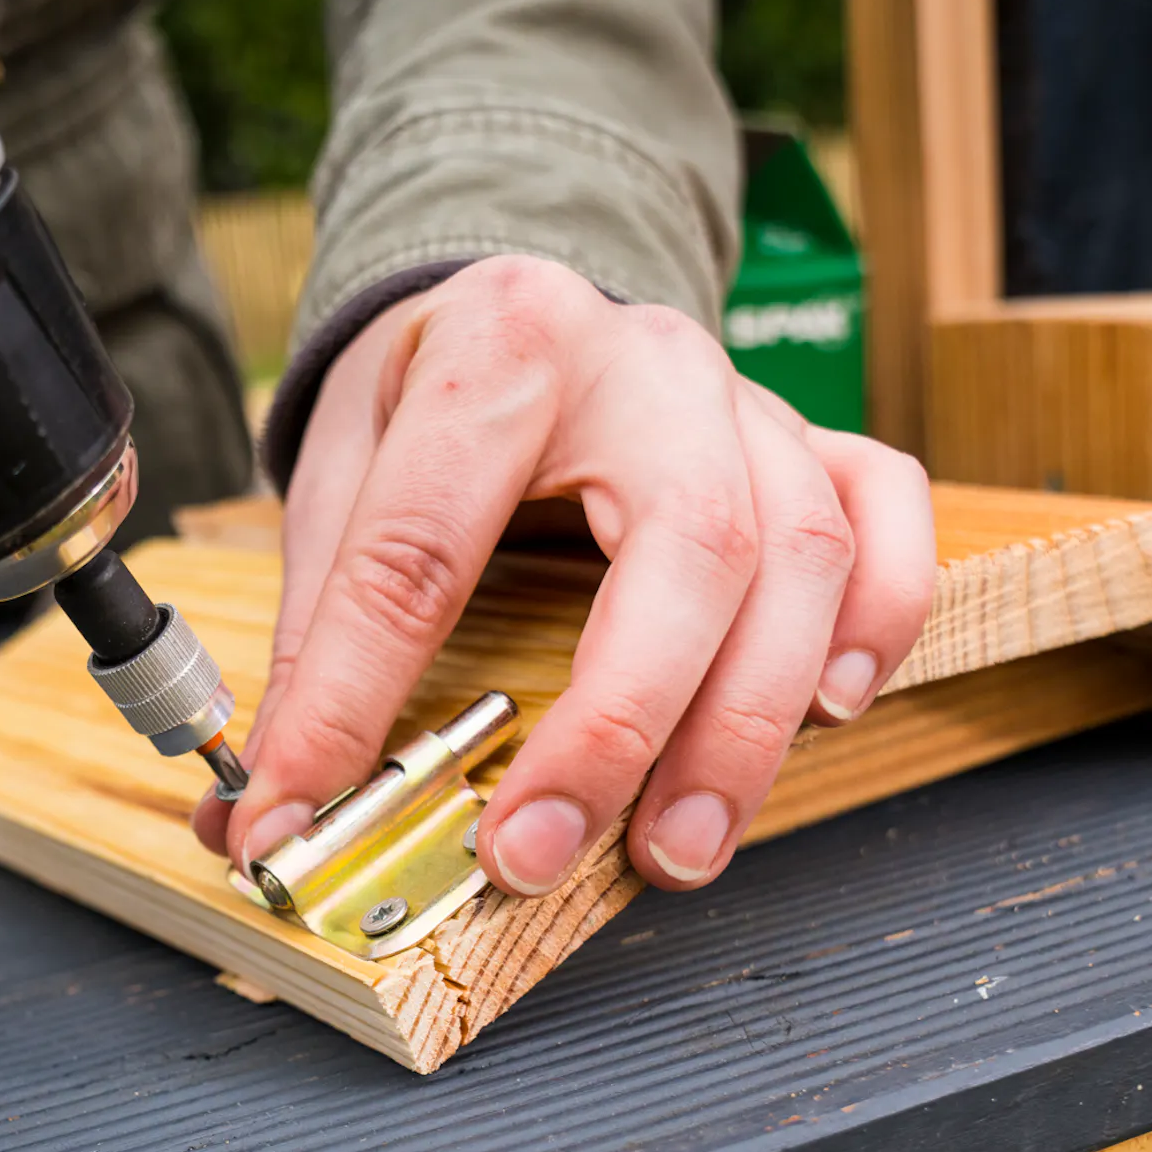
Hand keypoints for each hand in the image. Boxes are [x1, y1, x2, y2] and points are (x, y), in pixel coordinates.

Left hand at [194, 257, 935, 895]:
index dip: (355, 699)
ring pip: (801, 556)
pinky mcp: (810, 437)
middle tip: (535, 853)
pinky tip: (823, 714)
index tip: (304, 813)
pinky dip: (878, 621)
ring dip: (745, 725)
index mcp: (495, 348)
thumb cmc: (429, 395)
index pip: (421, 547)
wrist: (522, 297)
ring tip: (675, 847)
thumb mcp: (341, 478)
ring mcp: (745, 398)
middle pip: (686, 547)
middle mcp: (643, 362)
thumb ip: (316, 637)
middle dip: (614, 726)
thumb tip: (265, 805)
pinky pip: (886, 514)